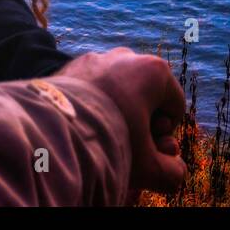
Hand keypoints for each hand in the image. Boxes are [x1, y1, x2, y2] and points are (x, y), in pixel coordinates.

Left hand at [56, 47, 186, 193]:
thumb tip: (176, 171)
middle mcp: (128, 57)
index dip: (166, 135)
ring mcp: (98, 59)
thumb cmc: (107, 143)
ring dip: (116, 113)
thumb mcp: (146, 166)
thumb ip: (171, 172)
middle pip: (146, 96)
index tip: (147, 148)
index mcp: (154, 71)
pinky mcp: (73, 66)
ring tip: (101, 136)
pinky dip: (93, 105)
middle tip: (126, 145)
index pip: (175, 107)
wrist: (52, 129)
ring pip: (118, 90)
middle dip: (141, 123)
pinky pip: (93, 87)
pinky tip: (82, 126)